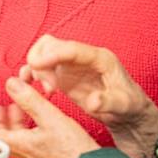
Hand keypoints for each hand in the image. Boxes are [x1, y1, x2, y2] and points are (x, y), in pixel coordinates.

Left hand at [0, 77, 99, 157]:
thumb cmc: (72, 150)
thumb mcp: (49, 117)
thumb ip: (29, 99)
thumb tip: (11, 83)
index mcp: (15, 143)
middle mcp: (20, 149)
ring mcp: (31, 152)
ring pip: (12, 134)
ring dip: (9, 119)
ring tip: (12, 105)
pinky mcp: (42, 152)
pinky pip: (24, 136)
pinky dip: (23, 124)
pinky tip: (31, 115)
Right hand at [22, 35, 153, 127]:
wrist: (127, 113)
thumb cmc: (128, 106)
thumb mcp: (124, 105)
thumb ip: (109, 102)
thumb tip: (93, 101)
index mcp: (100, 58)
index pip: (72, 49)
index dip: (52, 54)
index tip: (36, 64)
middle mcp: (82, 57)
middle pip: (52, 45)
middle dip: (42, 62)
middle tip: (49, 86)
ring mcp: (70, 64)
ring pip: (43, 53)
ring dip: (37, 69)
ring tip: (49, 91)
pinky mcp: (62, 74)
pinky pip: (40, 66)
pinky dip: (31, 72)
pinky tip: (28, 83)